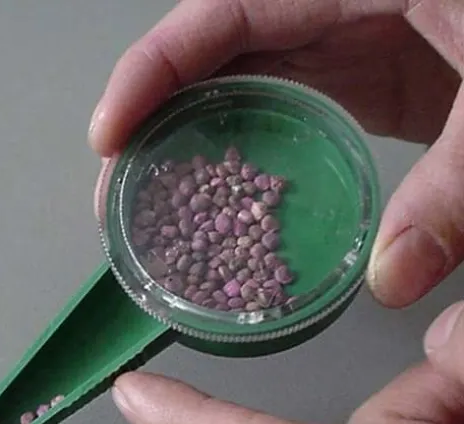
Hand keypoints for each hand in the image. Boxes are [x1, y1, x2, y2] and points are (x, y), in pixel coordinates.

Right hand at [89, 0, 463, 307]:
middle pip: (212, 55)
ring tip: (159, 203)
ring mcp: (350, 40)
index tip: (109, 136)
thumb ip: (453, 188)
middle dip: (154, 120)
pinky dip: (250, 150)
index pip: (220, 18)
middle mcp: (334, 3)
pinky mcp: (369, 73)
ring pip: (242, 83)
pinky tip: (232, 196)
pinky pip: (286, 105)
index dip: (150, 73)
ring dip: (194, 141)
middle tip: (121, 192)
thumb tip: (391, 281)